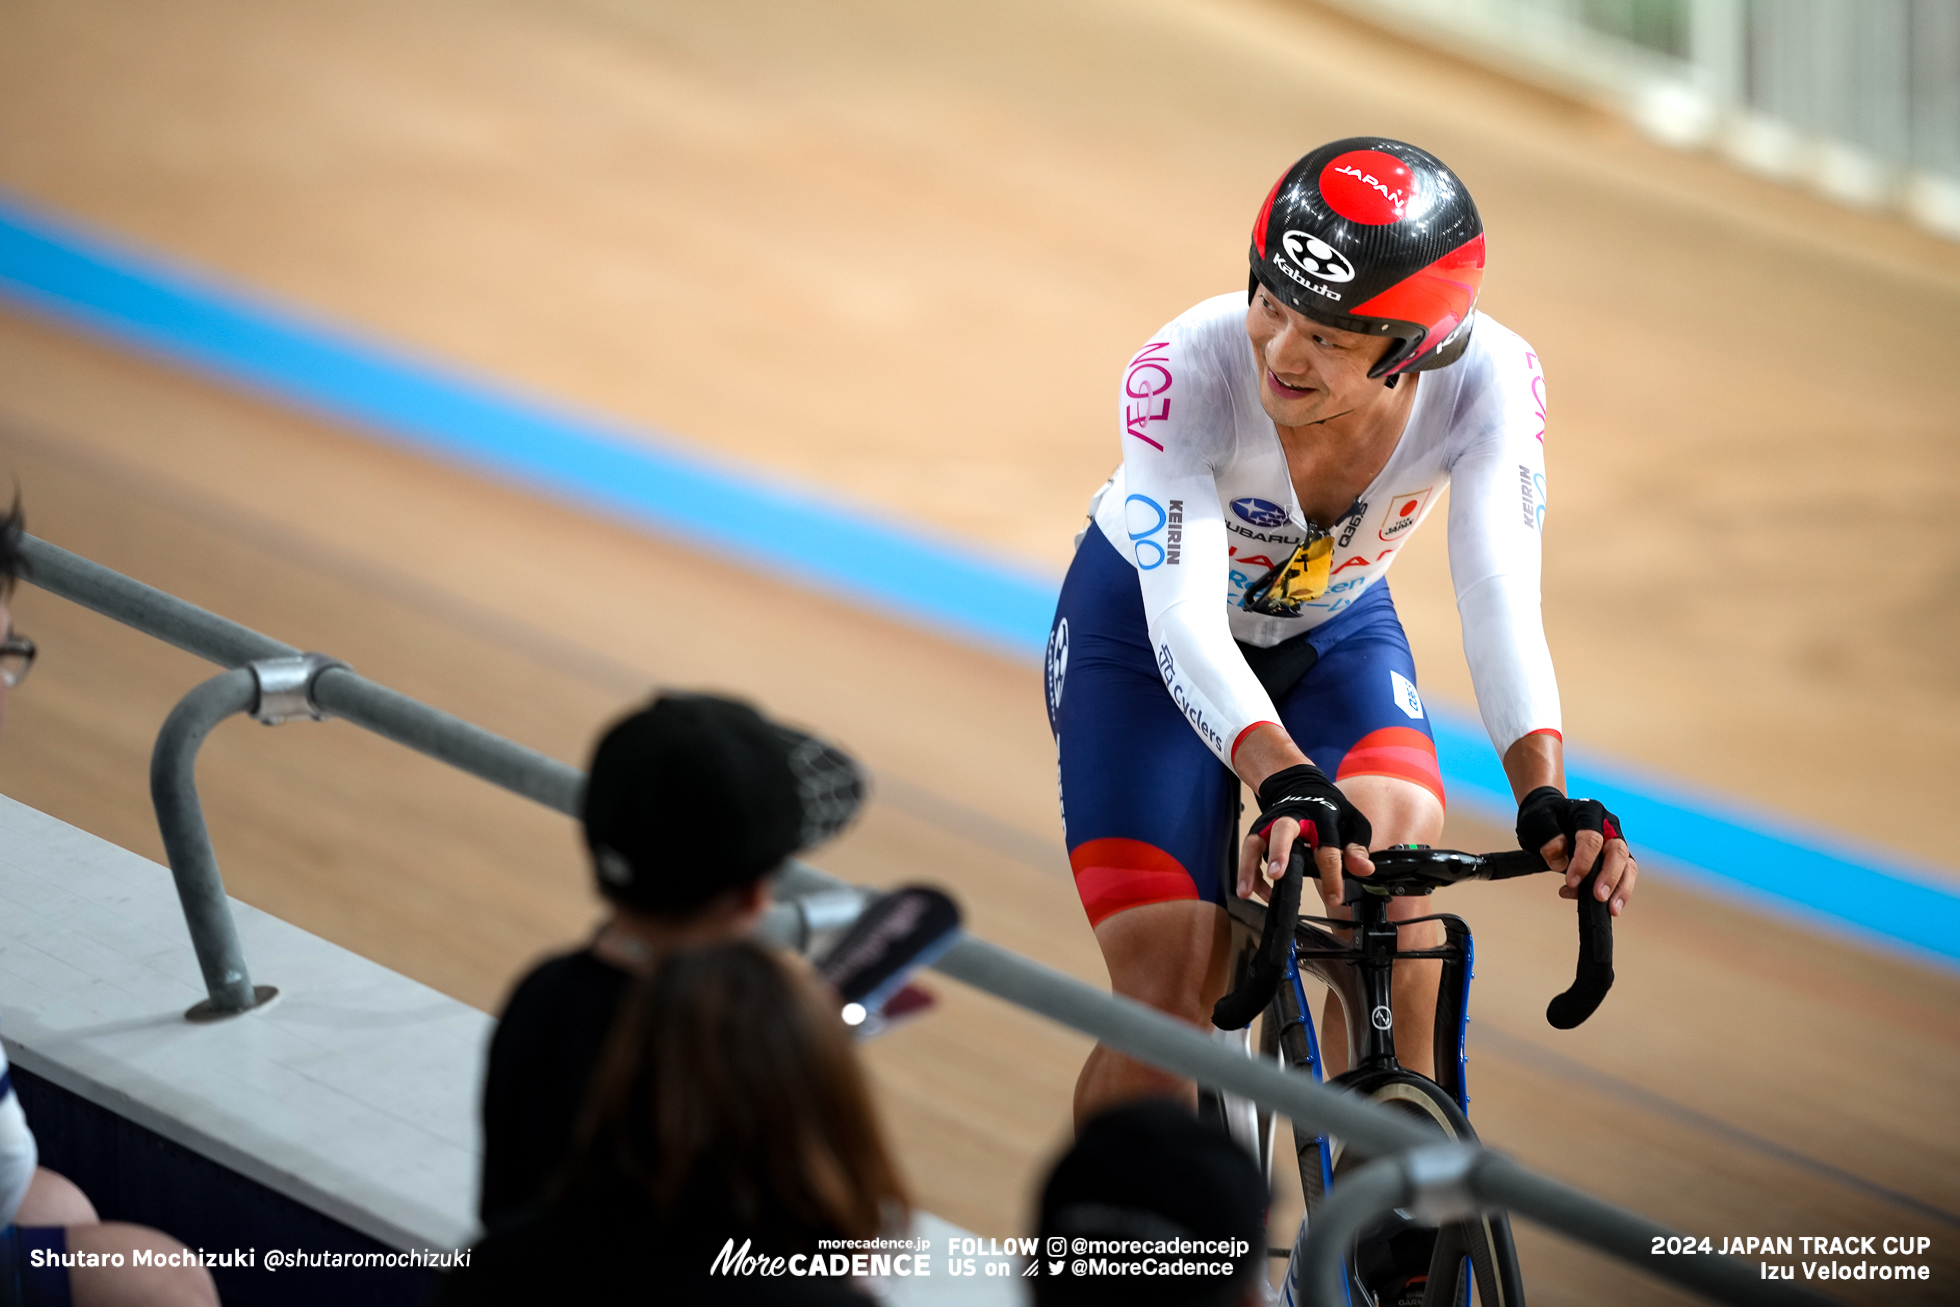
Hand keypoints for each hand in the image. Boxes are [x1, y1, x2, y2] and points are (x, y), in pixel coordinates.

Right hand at [1237, 763, 1373, 905]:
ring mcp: (1272, 822)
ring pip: (1256, 841)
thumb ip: (1357, 847)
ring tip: (1247, 891)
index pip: (1328, 848)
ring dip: (1250, 866)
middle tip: (1277, 875)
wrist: (1299, 786)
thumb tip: (1363, 869)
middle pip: (1283, 830)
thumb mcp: (1352, 822)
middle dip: (1279, 851)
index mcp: (1322, 817)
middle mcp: (1294, 817)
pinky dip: (1248, 871)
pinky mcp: (1259, 830)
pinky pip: (1249, 851)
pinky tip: (1252, 891)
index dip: (1332, 875)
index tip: (1335, 898)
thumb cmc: (1328, 809)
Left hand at [1516, 785, 1636, 915]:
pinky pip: (1622, 878)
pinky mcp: (1615, 861)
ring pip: (1627, 866)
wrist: (1549, 819)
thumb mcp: (1537, 822)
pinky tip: (1603, 908)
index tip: (1571, 881)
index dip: (1583, 861)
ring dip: (1621, 889)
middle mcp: (1608, 827)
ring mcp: (1614, 844)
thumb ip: (1548, 838)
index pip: (1592, 838)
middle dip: (1610, 876)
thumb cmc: (1544, 819)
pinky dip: (1616, 893)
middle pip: (1617, 851)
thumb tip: (1561, 863)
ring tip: (1612, 910)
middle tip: (1599, 897)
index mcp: (1589, 813)